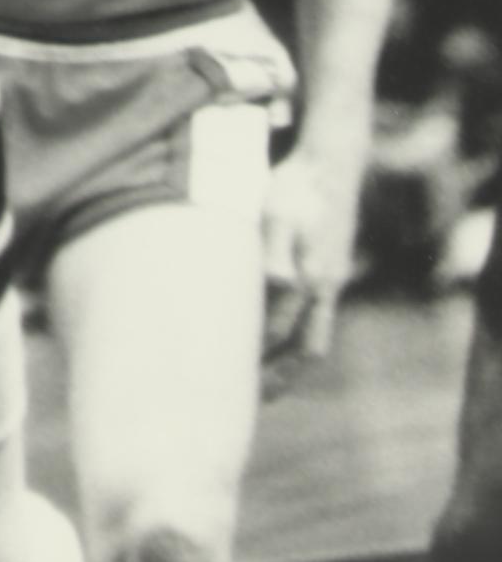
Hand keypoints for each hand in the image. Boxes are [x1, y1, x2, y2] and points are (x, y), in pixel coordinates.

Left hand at [261, 144, 361, 380]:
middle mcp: (325, 286)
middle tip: (252, 400)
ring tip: (265, 381)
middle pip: (307, 349)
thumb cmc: (294, 186)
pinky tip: (281, 336)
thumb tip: (276, 288)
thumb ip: (273, 255)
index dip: (254, 360)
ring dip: (292, 360)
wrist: (330, 162)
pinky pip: (319, 317)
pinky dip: (300, 335)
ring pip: (316, 336)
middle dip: (280, 377)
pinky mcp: (334, 270)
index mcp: (308, 278)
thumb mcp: (275, 214)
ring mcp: (333, 279)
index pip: (278, 334)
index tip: (227, 379)